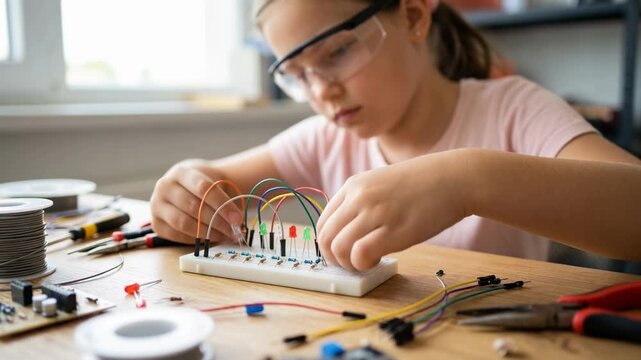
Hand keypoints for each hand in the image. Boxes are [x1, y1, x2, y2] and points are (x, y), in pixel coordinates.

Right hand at [150, 159, 243, 243]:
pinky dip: (195, 239)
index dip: (222, 204)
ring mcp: (157, 205)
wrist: (186, 185)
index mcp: (181, 172)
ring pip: (184, 223)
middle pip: (193, 207)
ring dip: (208, 233)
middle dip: (217, 221)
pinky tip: (211, 238)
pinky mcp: (156, 223)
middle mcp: (164, 187)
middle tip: (234, 230)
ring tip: (225, 236)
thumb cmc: (203, 183)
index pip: (203, 188)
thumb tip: (237, 221)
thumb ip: (224, 198)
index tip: (237, 217)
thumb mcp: (214, 180)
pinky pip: (177, 235)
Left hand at [316, 151, 470, 270]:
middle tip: (351, 264)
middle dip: (334, 259)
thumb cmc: (422, 184)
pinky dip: (363, 264)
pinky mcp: (394, 230)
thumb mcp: (381, 183)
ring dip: (348, 264)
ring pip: (339, 248)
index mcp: (353, 185)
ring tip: (366, 263)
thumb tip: (346, 233)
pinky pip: (361, 254)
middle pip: (326, 238)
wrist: (455, 178)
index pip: (323, 222)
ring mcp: (376, 212)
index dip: (327, 245)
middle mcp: (359, 197)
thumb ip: (361, 203)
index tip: (341, 254)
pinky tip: (377, 260)